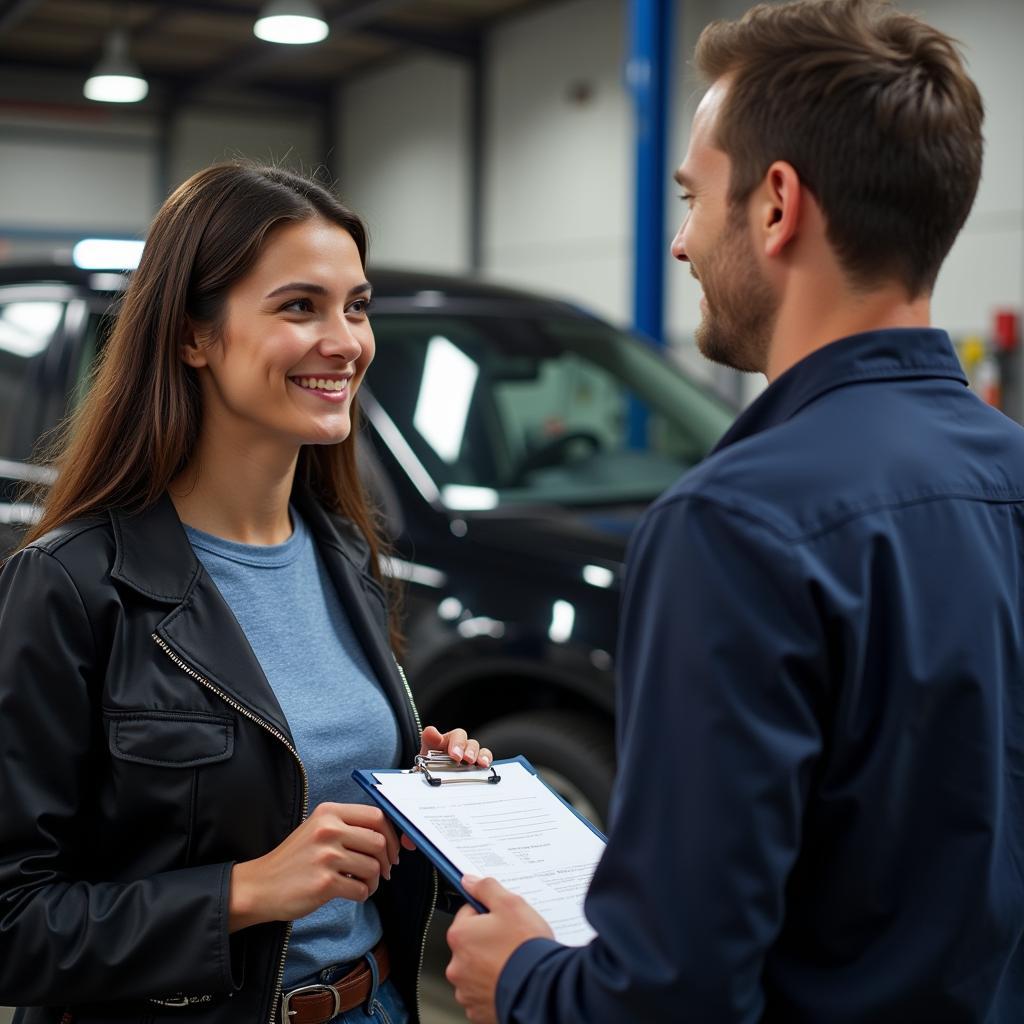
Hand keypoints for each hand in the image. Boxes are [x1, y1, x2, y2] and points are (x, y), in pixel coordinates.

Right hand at [228, 803, 399, 930]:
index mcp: (329, 812)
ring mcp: (326, 856)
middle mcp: (328, 830)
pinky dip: (362, 894)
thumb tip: (387, 836)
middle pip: (379, 842)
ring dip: (374, 881)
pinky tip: (352, 892)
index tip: (394, 849)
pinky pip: (361, 889)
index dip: (392, 834)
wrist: (260, 886)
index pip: (376, 816)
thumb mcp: (318, 830)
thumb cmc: (294, 859)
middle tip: (383, 871)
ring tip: (362, 883)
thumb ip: (348, 827)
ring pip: (373, 867)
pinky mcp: (324, 883)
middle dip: (386, 860)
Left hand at [403, 725, 495, 852]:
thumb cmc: (429, 797)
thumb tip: (408, 841)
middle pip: (457, 737)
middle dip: (458, 744)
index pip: (431, 737)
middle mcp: (451, 750)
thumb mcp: (418, 804)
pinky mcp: (479, 766)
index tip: (433, 738)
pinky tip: (486, 767)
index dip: (432, 736)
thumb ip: (412, 819)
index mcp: (432, 753)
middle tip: (457, 757)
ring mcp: (466, 756)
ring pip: (473, 744)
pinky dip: (486, 759)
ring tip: (473, 762)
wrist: (440, 799)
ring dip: (473, 750)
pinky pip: (486, 757)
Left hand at [445, 875, 553, 1023]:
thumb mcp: (510, 904)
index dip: (489, 914)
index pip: (468, 914)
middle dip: (488, 941)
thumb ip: (486, 888)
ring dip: (490, 966)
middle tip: (511, 942)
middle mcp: (457, 965)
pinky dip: (494, 987)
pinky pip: (483, 993)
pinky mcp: (478, 1010)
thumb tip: (469, 881)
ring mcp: (466, 990)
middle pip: (471, 943)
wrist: (541, 989)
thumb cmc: (526, 947)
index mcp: (460, 935)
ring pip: (476, 970)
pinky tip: (510, 980)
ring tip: (513, 963)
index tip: (503, 920)